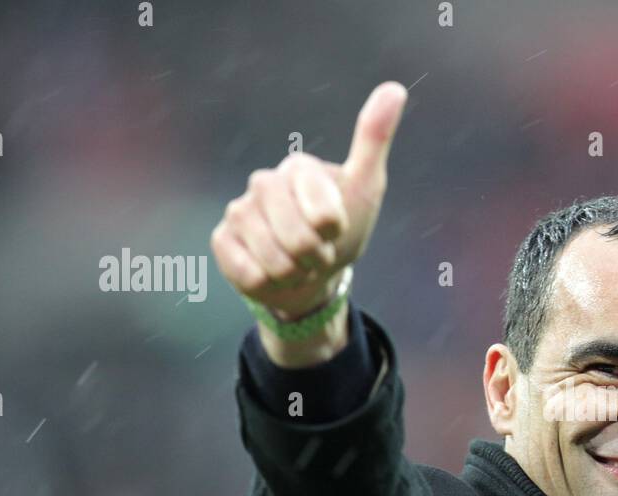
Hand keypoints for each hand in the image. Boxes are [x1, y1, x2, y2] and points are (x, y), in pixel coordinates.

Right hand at [210, 81, 408, 319]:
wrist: (314, 271)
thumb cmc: (344, 227)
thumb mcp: (366, 187)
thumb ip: (375, 140)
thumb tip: (395, 88)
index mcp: (298, 168)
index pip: (323, 215)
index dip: (333, 233)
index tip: (334, 229)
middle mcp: (263, 183)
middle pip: (297, 241)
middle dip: (315, 258)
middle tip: (318, 252)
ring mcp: (239, 211)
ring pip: (274, 261)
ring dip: (295, 273)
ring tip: (298, 262)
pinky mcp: (222, 240)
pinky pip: (250, 275)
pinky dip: (269, 284)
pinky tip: (272, 272)